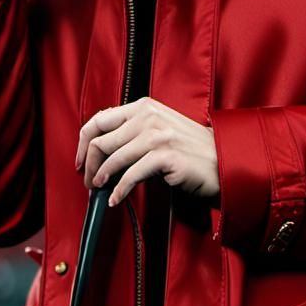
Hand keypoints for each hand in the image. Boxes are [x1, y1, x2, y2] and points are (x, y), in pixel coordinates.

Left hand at [75, 97, 219, 206]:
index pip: (99, 119)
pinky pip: (132, 175)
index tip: (81, 161)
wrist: (224, 159)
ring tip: (99, 190)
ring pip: (113, 158)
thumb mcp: (160, 129)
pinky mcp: (166, 156)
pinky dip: (119, 190)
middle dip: (89, 165)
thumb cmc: (191, 148)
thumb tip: (101, 149)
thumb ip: (134, 131)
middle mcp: (148, 117)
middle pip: (101, 140)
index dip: (83, 143)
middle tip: (89, 181)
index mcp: (144, 106)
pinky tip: (116, 199)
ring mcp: (158, 135)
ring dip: (100, 178)